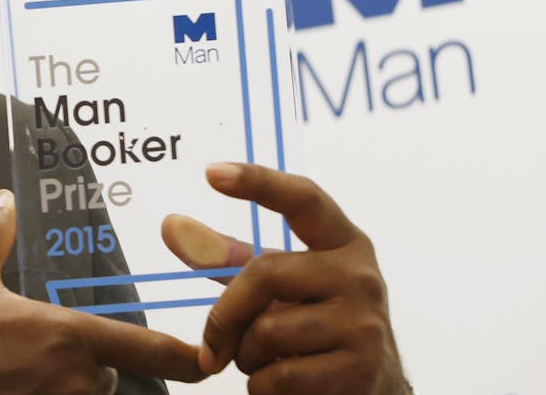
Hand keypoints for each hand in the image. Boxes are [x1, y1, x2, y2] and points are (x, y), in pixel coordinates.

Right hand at [0, 190, 204, 394]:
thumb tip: (3, 204)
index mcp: (66, 338)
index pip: (147, 349)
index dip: (186, 357)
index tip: (209, 359)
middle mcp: (74, 382)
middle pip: (106, 373)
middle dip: (82, 362)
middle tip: (30, 350)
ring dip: (61, 383)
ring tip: (13, 371)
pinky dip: (43, 394)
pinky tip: (11, 386)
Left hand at [162, 163, 409, 394]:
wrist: (375, 389)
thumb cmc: (316, 325)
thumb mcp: (282, 285)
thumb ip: (229, 256)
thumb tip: (170, 225)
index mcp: (344, 242)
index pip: (303, 198)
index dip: (258, 182)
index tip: (212, 172)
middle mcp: (361, 276)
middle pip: (263, 274)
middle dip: (226, 315)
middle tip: (214, 345)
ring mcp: (365, 325)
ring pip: (266, 332)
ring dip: (247, 357)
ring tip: (266, 361)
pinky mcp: (360, 371)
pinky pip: (279, 377)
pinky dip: (263, 387)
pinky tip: (284, 385)